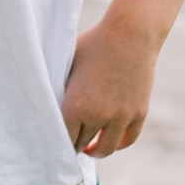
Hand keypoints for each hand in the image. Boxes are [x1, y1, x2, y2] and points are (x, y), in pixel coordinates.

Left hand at [60, 11, 159, 156]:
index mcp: (76, 105)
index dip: (58, 142)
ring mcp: (121, 116)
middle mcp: (99, 115)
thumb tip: (45, 102)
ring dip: (96, 151)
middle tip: (69, 144)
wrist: (131, 33)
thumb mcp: (67, 64)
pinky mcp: (139, 113)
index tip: (54, 142)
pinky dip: (117, 144)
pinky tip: (109, 141)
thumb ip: (59, 88)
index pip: (63, 137)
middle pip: (82, 144)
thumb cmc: (93, 44)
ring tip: (90, 148)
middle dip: (74, 145)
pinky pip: (127, 140)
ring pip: (106, 149)